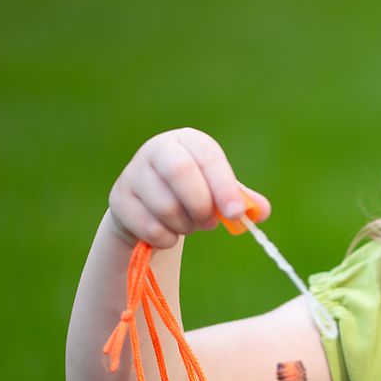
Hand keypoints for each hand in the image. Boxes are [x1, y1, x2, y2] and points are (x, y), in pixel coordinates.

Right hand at [108, 127, 270, 247]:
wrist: (150, 208)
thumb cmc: (194, 195)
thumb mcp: (220, 193)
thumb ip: (242, 201)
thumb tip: (260, 212)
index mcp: (189, 141)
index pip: (208, 157)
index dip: (224, 187)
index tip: (237, 214)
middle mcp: (158, 149)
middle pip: (180, 172)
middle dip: (201, 205)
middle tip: (210, 223)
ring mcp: (134, 172)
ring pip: (165, 205)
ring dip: (185, 226)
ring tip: (189, 225)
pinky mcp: (120, 198)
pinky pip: (148, 226)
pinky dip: (166, 238)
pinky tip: (168, 234)